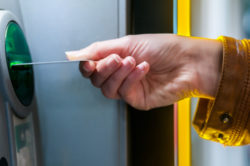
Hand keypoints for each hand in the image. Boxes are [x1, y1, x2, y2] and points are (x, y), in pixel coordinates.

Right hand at [66, 34, 221, 109]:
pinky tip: (142, 68)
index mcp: (117, 60)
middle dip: (104, 67)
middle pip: (96, 80)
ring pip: (107, 88)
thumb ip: (100, 49)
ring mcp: (129, 88)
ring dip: (117, 73)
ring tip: (131, 61)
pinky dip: (131, 79)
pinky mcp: (137, 99)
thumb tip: (77, 53)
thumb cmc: (164, 48)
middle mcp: (121, 75)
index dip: (86, 66)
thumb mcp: (128, 42)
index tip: (86, 61)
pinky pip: (124, 92)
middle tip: (116, 58)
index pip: (93, 67)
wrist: (187, 62)